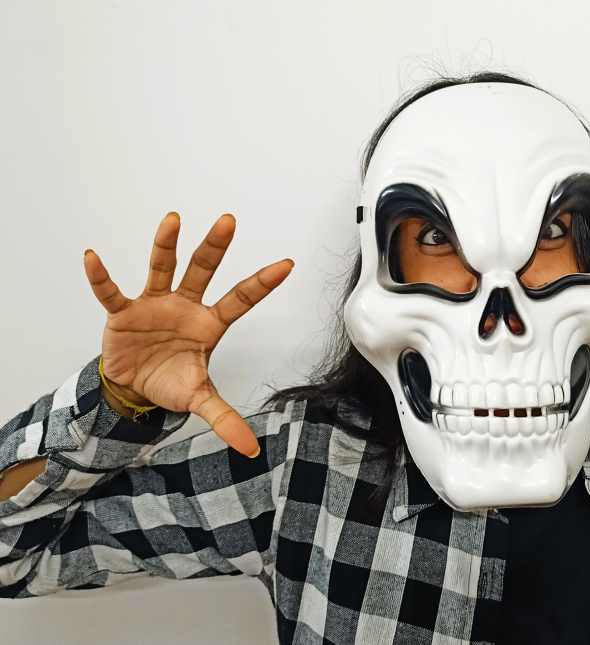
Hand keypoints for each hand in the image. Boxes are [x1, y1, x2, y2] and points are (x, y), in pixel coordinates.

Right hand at [83, 212, 293, 457]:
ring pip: (162, 269)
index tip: (287, 264)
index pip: (241, 300)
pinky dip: (101, 278)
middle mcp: (185, 306)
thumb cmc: (172, 383)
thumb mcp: (200, 400)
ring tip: (173, 220)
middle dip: (215, 248)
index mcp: (209, 324)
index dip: (262, 284)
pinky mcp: (124, 313)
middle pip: (203, 271)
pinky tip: (92, 258)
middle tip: (228, 221)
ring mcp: (155, 304)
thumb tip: (250, 449)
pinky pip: (112, 292)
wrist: (134, 387)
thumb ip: (224, 418)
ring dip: (166, 246)